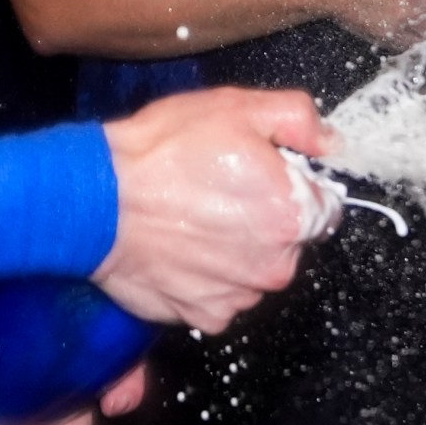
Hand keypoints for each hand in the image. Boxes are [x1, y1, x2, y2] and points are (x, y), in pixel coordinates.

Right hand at [95, 87, 331, 332]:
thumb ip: (297, 120)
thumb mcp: (237, 108)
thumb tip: (329, 142)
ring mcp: (240, 296)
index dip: (293, 188)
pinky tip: (181, 249)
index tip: (262, 177)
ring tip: (194, 219)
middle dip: (264, 219)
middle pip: (290, 242)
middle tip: (219, 192)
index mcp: (293, 213)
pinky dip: (206, 278)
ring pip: (254, 270)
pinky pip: (221, 296)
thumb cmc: (163, 152)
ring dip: (236, 251)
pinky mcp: (205, 316)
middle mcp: (276, 264)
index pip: (324, 207)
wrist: (96, 200)